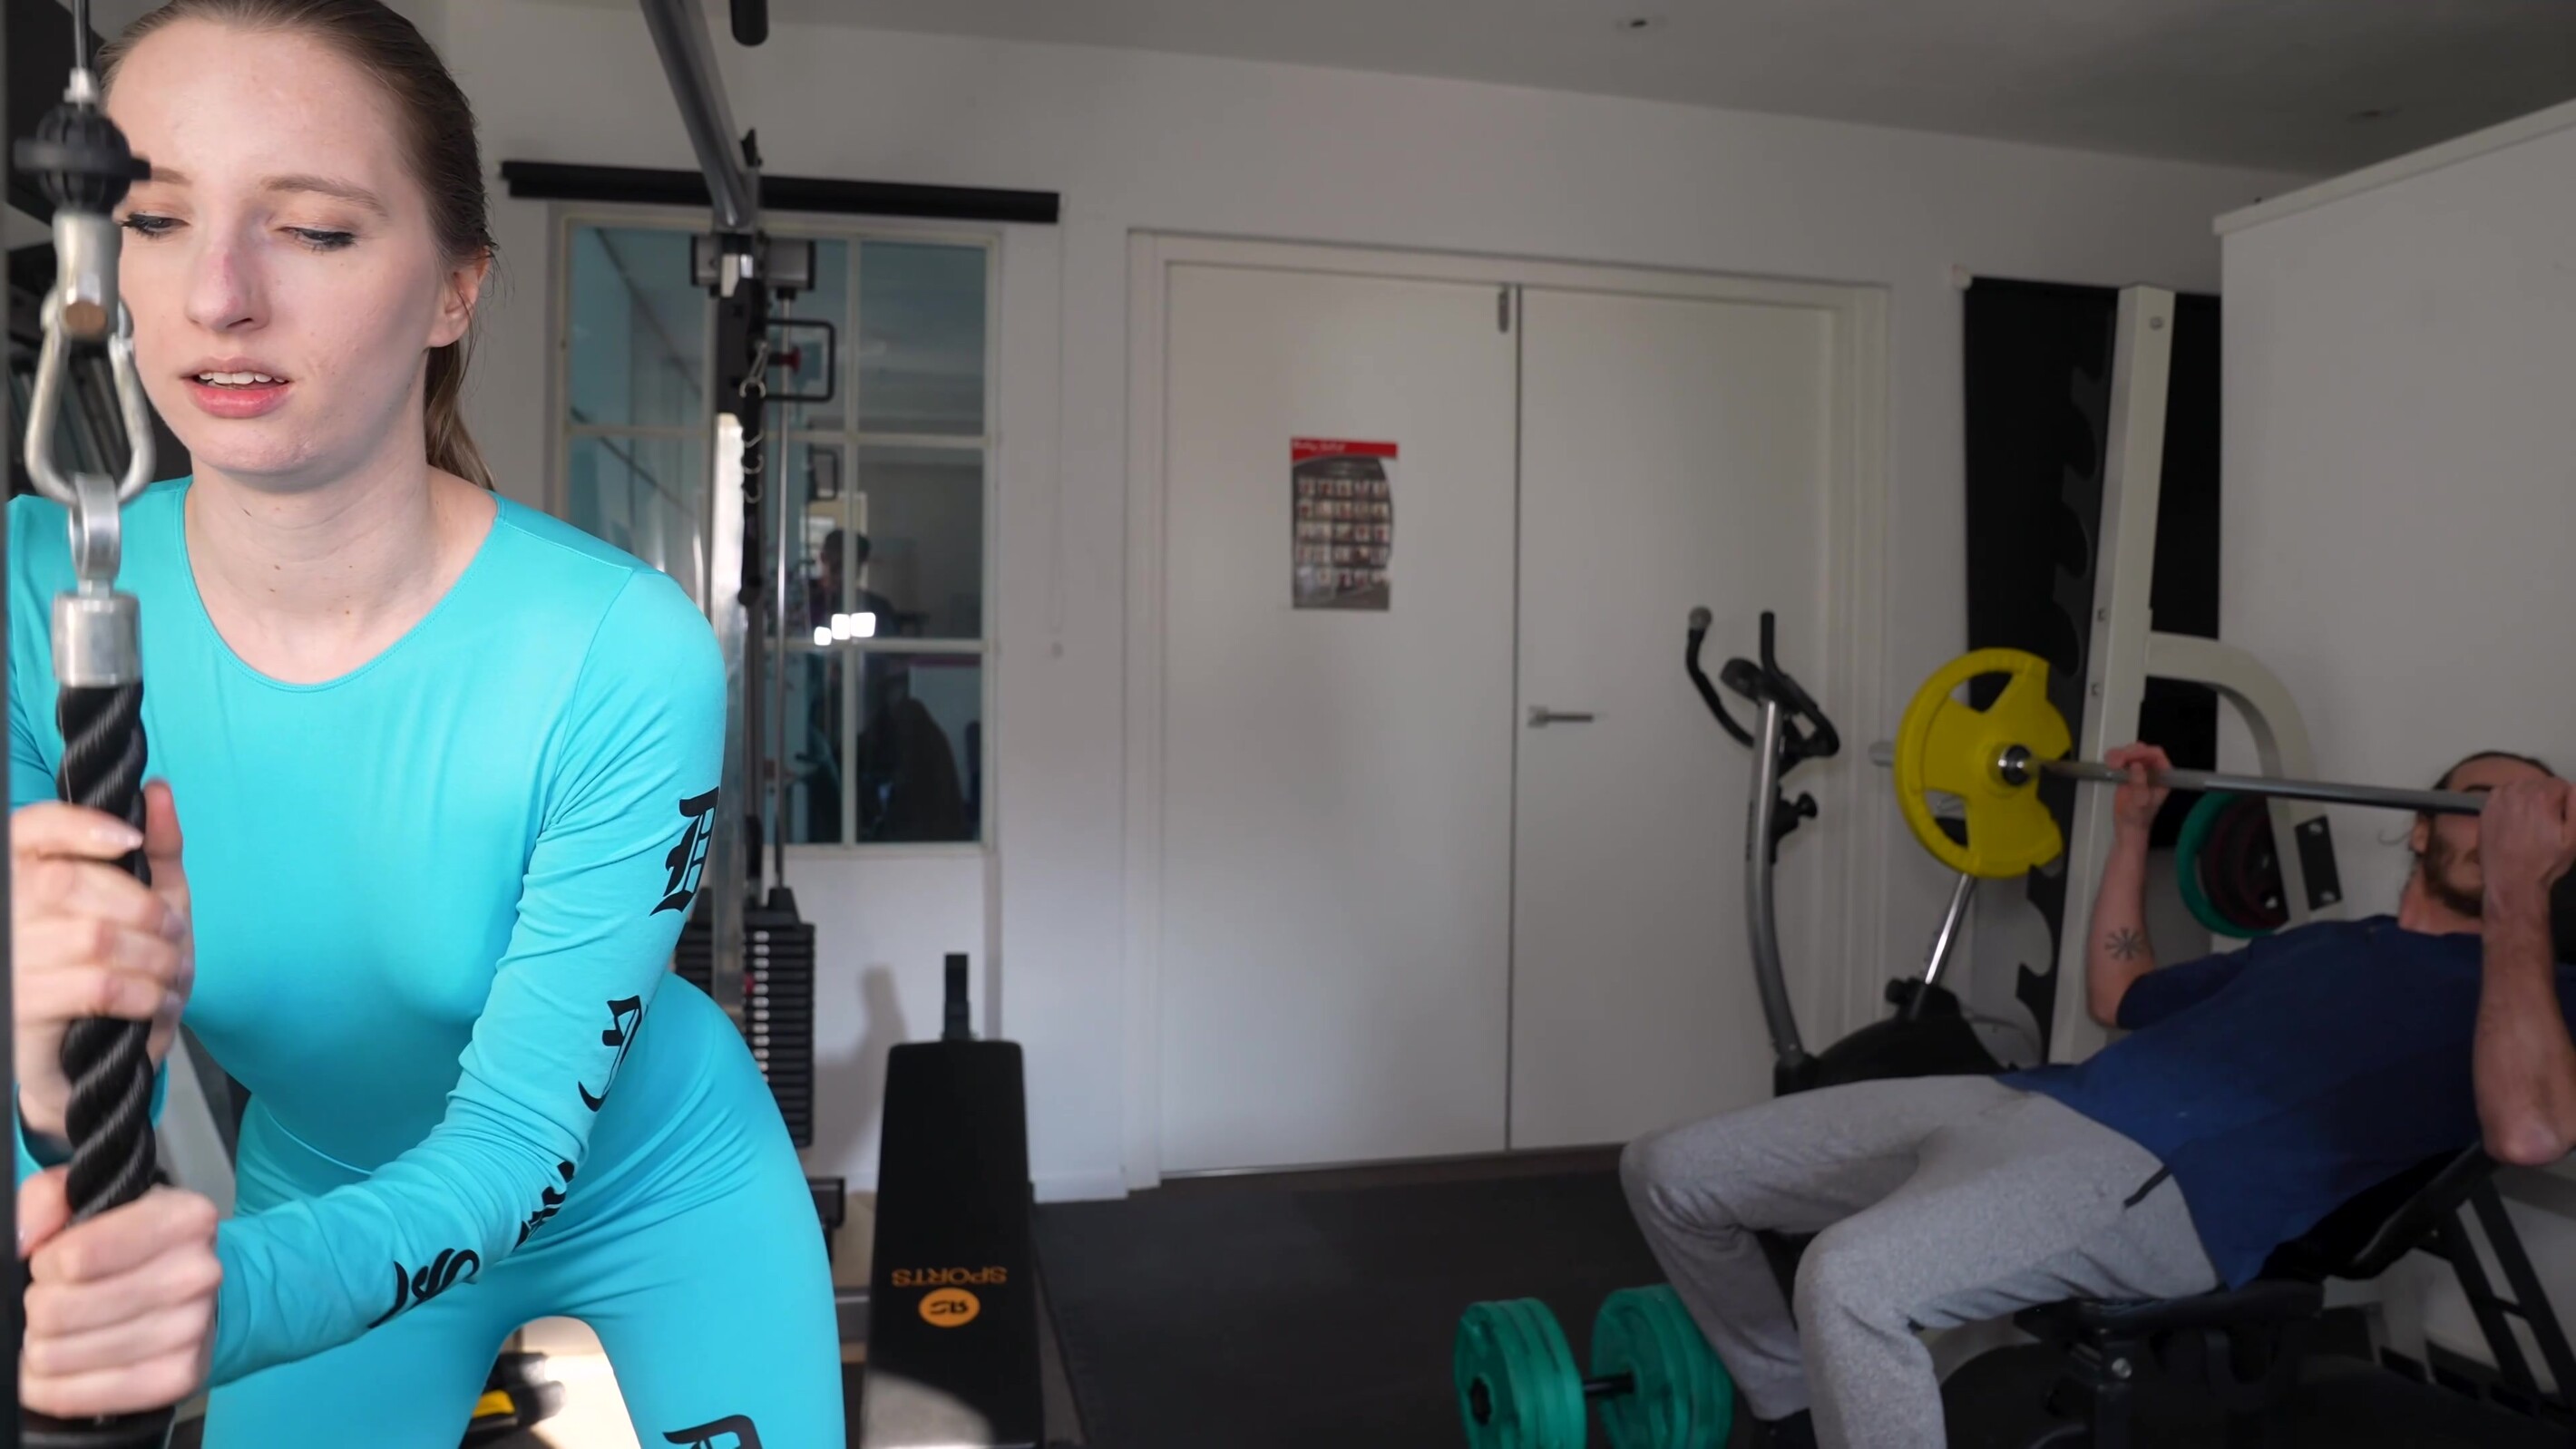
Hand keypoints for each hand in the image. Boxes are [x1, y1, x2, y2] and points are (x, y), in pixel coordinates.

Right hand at [12, 782, 192, 1141]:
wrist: (88, 1061)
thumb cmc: (120, 968)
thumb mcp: (153, 902)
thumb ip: (157, 849)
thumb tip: (158, 790)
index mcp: (26, 875)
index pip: (32, 829)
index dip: (79, 826)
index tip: (128, 839)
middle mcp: (6, 913)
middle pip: (69, 884)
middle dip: (143, 908)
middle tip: (173, 933)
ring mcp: (9, 961)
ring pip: (93, 938)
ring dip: (155, 956)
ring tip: (172, 972)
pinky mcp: (23, 1008)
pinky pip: (97, 986)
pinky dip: (146, 992)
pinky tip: (158, 1000)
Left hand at [18, 1169, 219, 1418]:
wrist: (198, 1293)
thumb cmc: (135, 1245)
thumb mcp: (93, 1201)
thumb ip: (47, 1200)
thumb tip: (25, 1240)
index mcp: (183, 1218)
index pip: (74, 1257)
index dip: (45, 1263)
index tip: (56, 1262)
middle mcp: (197, 1273)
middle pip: (57, 1310)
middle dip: (40, 1307)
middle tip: (59, 1300)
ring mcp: (191, 1329)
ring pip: (57, 1356)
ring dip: (44, 1346)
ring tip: (65, 1331)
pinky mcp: (176, 1378)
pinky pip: (73, 1396)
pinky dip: (51, 1386)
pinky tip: (66, 1364)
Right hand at [2105, 743, 2172, 838]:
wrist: (2128, 826)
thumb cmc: (2138, 817)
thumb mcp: (2140, 802)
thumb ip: (2139, 783)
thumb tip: (2136, 765)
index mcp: (2163, 775)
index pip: (2156, 755)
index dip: (2143, 753)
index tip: (2128, 759)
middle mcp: (2153, 769)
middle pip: (2142, 750)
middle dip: (2128, 753)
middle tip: (2116, 763)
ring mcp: (2140, 769)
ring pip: (2131, 751)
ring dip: (2119, 754)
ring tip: (2111, 764)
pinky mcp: (2127, 771)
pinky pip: (2121, 758)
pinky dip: (2114, 757)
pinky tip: (2109, 763)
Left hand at [2481, 776, 2575, 912]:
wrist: (2510, 879)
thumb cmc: (2546, 861)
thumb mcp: (2574, 838)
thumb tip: (2574, 787)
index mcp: (2542, 796)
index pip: (2561, 785)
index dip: (2565, 802)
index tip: (2561, 820)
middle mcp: (2518, 791)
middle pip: (2541, 784)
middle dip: (2548, 799)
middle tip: (2547, 823)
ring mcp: (2499, 798)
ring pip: (2522, 787)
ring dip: (2529, 798)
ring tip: (2532, 822)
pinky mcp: (2486, 807)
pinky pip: (2504, 794)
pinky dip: (2512, 801)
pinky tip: (2515, 820)